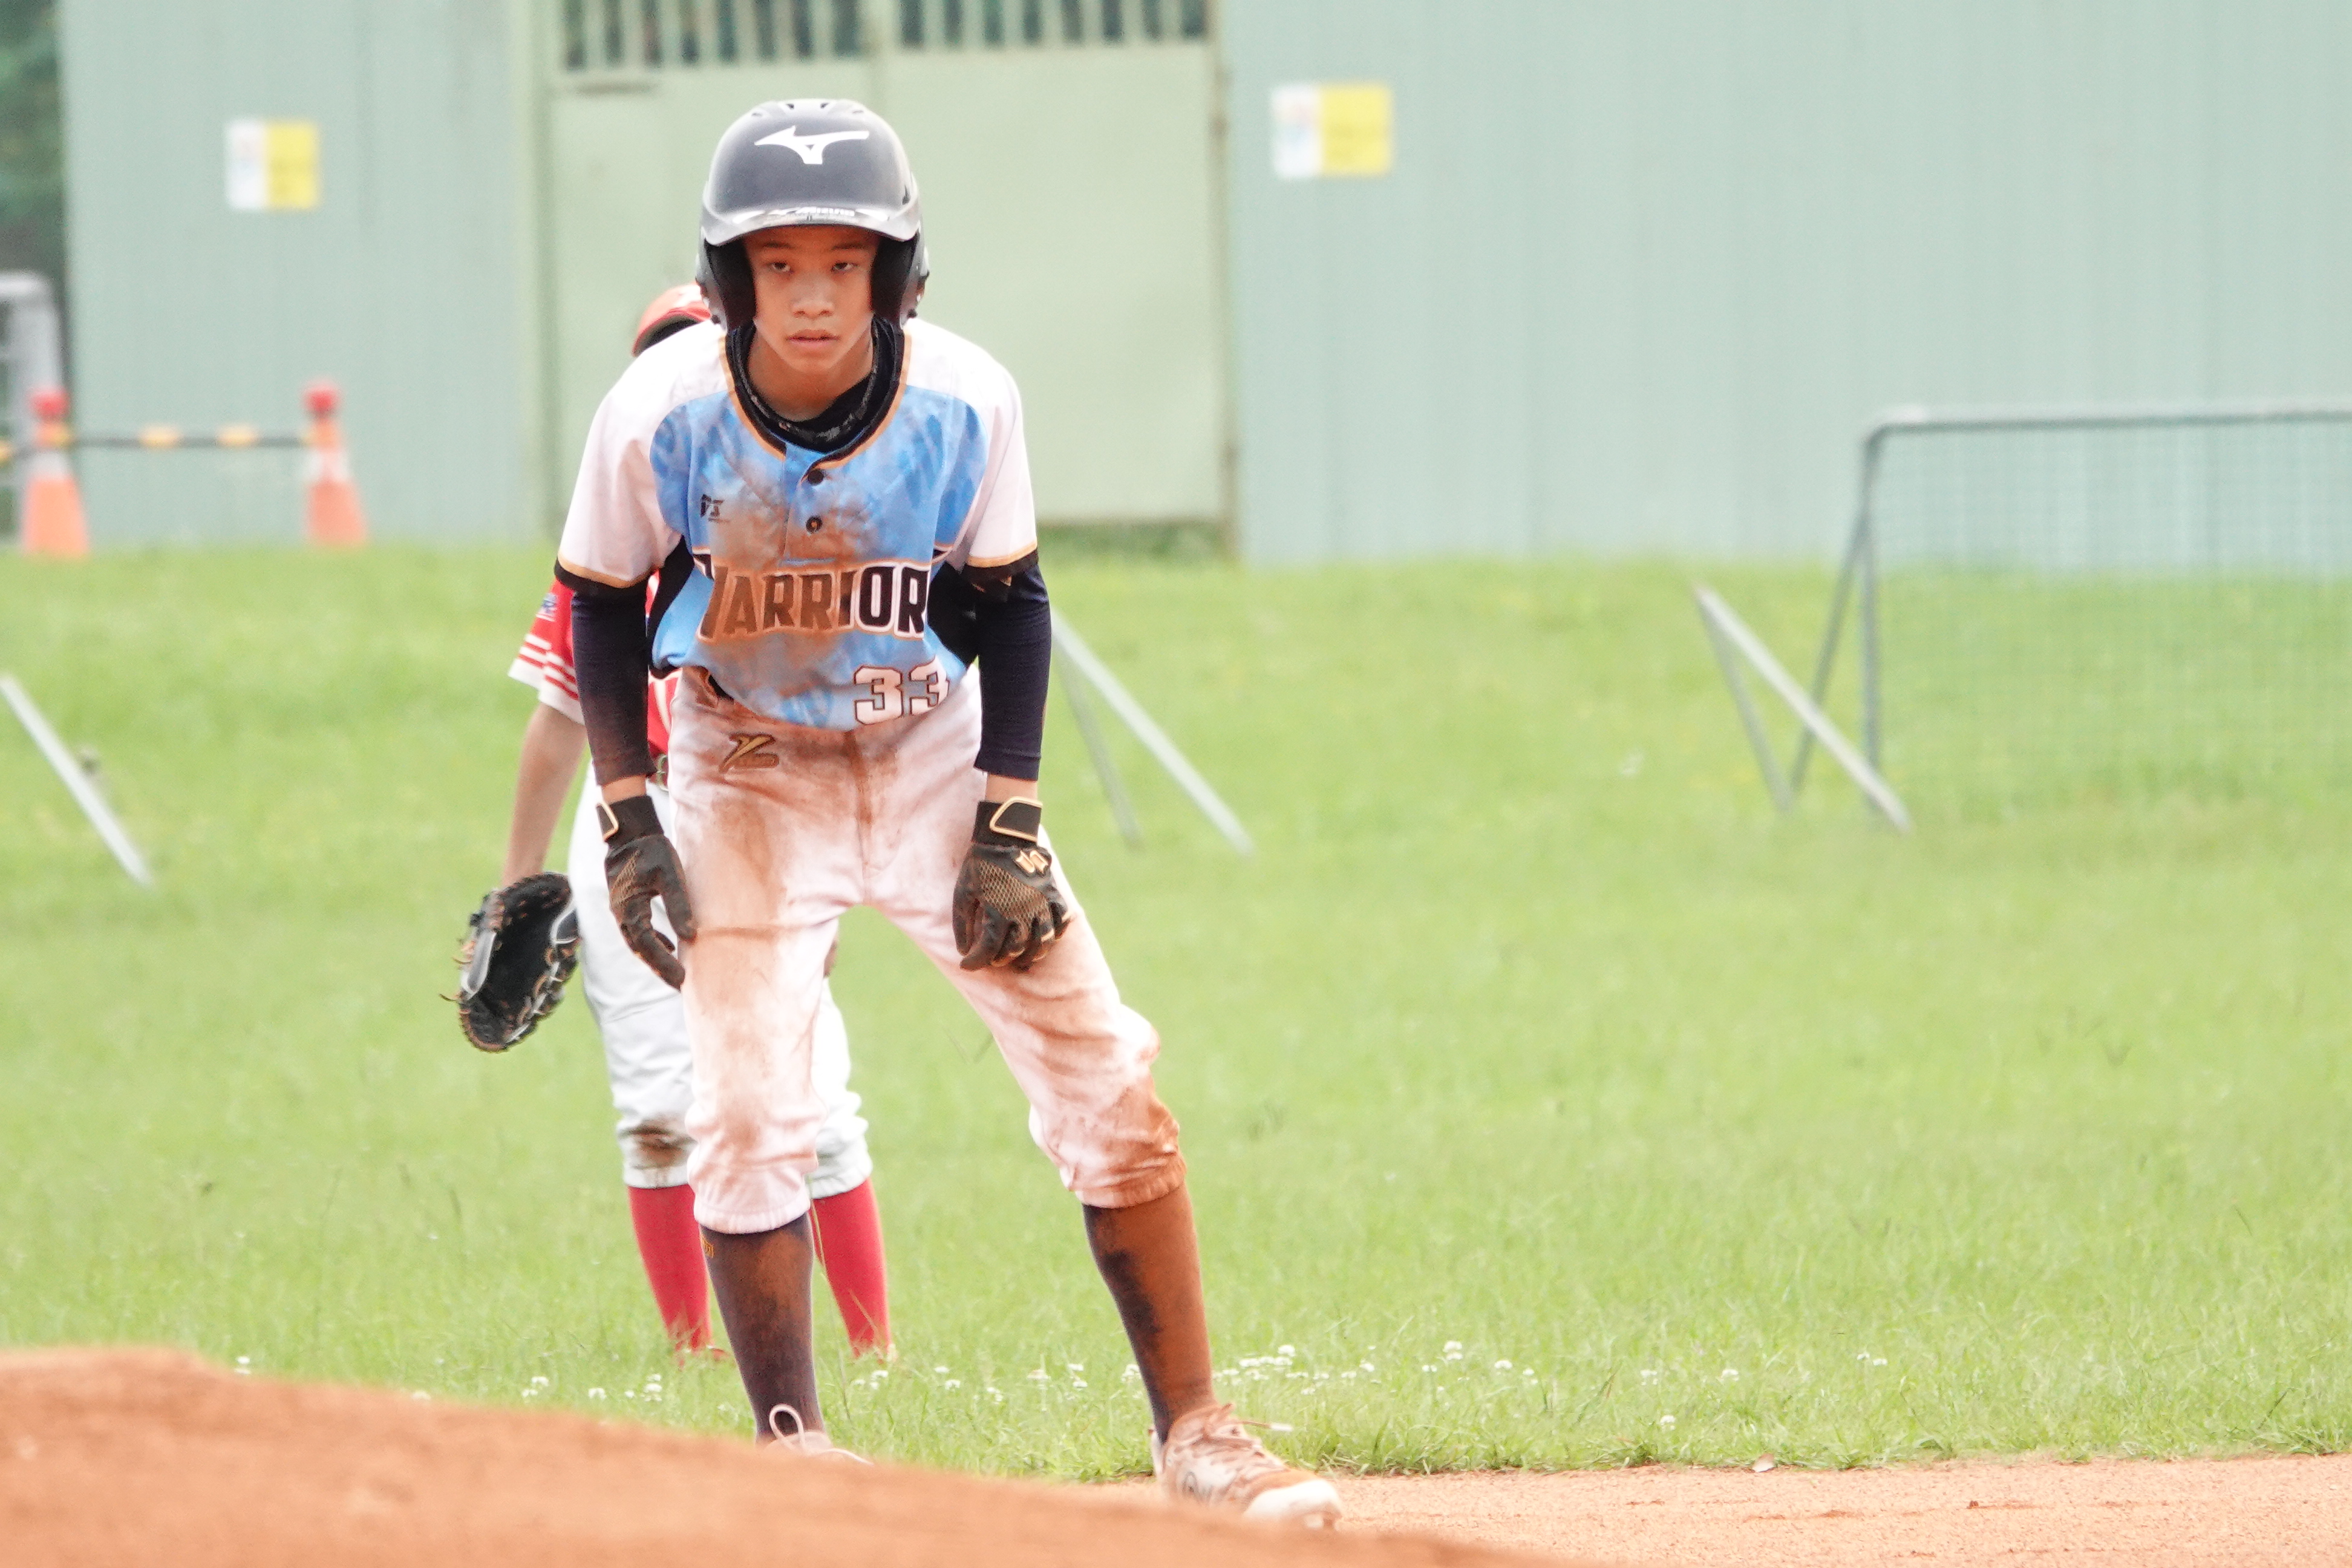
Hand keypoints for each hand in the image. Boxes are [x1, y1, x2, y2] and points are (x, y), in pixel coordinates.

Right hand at [599, 795, 696, 988]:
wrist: (629, 832)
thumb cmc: (651, 850)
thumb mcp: (670, 875)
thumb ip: (679, 905)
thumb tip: (691, 936)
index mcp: (629, 908)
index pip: (648, 945)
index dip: (664, 965)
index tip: (682, 980)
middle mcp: (621, 913)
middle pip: (640, 950)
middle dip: (660, 969)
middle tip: (680, 987)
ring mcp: (621, 909)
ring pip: (638, 942)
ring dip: (655, 959)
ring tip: (675, 974)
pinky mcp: (626, 903)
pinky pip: (638, 930)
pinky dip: (653, 942)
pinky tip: (669, 947)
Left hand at [953, 798, 1068, 970]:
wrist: (1005, 836)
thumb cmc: (980, 865)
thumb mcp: (963, 892)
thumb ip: (962, 923)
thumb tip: (963, 950)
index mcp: (997, 911)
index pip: (988, 948)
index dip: (976, 961)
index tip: (966, 964)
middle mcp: (1022, 911)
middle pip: (1016, 948)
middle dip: (1002, 959)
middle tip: (994, 960)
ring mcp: (1040, 903)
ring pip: (1043, 940)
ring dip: (1032, 954)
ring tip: (1023, 960)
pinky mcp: (1052, 894)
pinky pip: (1061, 919)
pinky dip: (1055, 933)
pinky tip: (1047, 938)